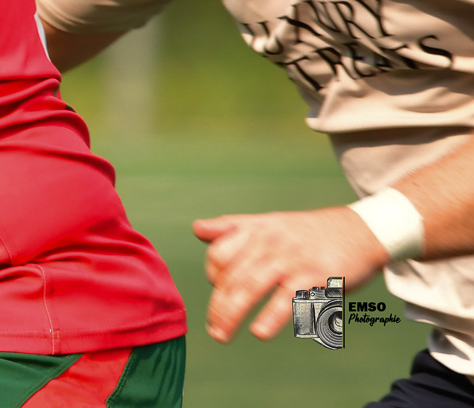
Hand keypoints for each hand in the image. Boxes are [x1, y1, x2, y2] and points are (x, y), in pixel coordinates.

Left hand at [193, 206, 386, 341]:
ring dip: (233, 314)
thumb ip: (232, 228)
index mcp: (256, 230)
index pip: (220, 254)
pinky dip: (272, 317)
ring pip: (252, 288)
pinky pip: (289, 300)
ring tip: (222, 334)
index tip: (218, 292)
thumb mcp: (269, 223)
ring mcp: (292, 260)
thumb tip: (197, 229)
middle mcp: (270, 244)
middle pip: (232, 276)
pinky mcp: (316, 278)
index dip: (213, 275)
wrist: (360, 231)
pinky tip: (260, 332)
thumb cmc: (308, 233)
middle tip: (213, 330)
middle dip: (219, 306)